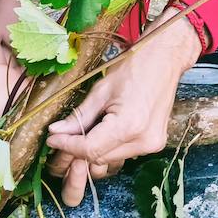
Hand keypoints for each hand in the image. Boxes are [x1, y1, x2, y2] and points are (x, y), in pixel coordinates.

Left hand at [45, 14, 199, 206]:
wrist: (165, 59)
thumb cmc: (134, 67)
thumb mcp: (101, 89)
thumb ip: (80, 115)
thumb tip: (56, 131)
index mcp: (129, 125)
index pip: (90, 149)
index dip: (68, 146)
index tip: (53, 139)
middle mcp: (143, 141)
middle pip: (100, 158)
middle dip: (78, 149)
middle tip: (62, 135)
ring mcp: (152, 145)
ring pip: (111, 158)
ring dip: (94, 149)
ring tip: (81, 131)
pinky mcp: (155, 144)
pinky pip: (124, 153)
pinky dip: (109, 146)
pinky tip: (102, 130)